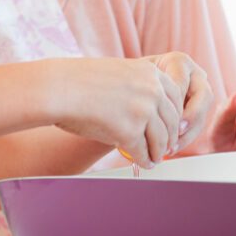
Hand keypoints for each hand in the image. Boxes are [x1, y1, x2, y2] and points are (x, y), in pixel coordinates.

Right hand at [55, 52, 212, 167]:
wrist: (59, 88)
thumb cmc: (78, 80)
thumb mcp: (117, 72)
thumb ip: (136, 85)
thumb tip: (147, 108)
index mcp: (149, 72)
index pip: (176, 97)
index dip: (174, 115)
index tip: (171, 125)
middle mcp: (152, 90)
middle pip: (172, 120)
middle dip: (170, 137)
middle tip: (167, 147)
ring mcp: (143, 111)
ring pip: (161, 139)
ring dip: (159, 151)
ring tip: (155, 158)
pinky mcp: (130, 132)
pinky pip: (144, 152)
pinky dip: (145, 160)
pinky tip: (144, 163)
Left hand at [143, 52, 212, 153]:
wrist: (134, 87)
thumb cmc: (130, 81)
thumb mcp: (134, 78)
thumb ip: (143, 86)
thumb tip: (148, 107)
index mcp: (179, 61)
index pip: (182, 82)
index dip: (174, 101)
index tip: (161, 116)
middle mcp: (194, 74)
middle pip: (203, 96)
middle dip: (191, 116)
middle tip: (176, 131)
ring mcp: (199, 93)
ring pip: (203, 114)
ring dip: (188, 133)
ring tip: (170, 146)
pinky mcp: (198, 110)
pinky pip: (198, 126)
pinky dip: (185, 139)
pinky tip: (170, 148)